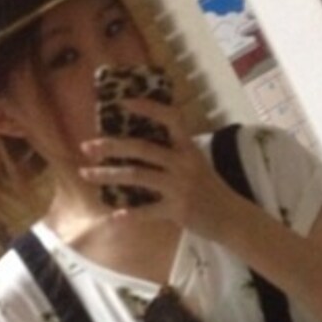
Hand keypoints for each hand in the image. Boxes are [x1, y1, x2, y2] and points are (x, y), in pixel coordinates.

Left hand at [79, 102, 242, 237]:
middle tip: (87, 146)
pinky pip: (148, 211)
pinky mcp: (178, 210)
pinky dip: (131, 215)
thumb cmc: (213, 190)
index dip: (147, 108)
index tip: (121, 102)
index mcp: (189, 149)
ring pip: (138, 176)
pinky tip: (115, 216)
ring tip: (87, 174)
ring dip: (109, 175)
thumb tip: (143, 145)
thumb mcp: (198, 164)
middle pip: (142, 148)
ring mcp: (180, 187)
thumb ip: (175, 153)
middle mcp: (183, 164)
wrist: (234, 219)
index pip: (169, 118)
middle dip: (111, 146)